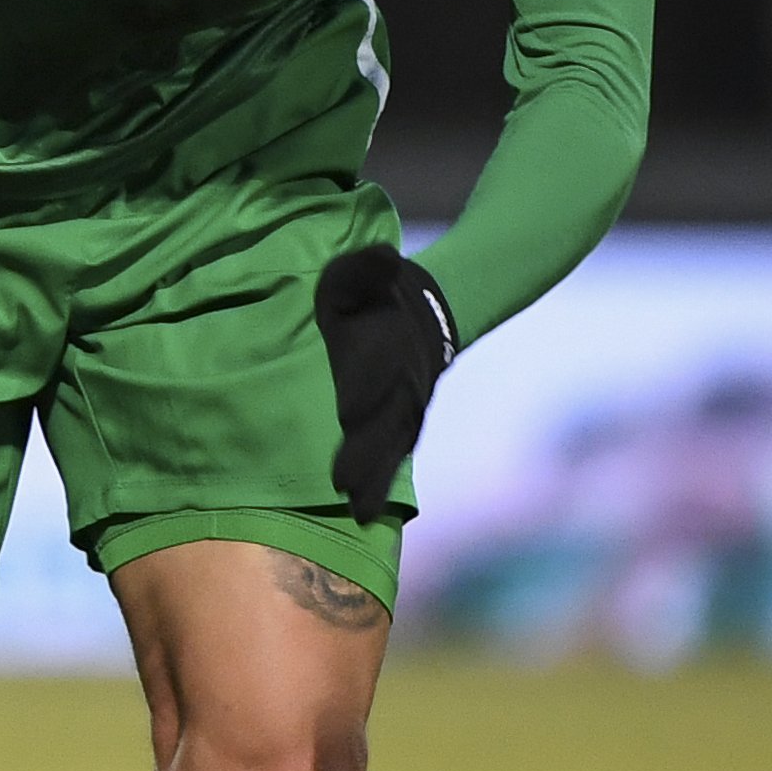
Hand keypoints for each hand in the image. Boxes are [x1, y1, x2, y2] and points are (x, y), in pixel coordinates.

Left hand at [314, 243, 455, 520]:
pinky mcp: (404, 423)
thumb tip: (383, 258)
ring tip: (360, 512)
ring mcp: (406, 410)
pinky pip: (397, 453)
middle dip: (368, 460)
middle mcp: (401, 389)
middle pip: (385, 429)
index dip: (364, 400)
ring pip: (393, 448)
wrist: (424, 307)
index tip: (349, 418)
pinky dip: (385, 478)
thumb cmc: (374, 292)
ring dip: (378, 479)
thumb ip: (367, 269)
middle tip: (347, 494)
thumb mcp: (362, 272)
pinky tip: (368, 507)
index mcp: (386, 353)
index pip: (374, 381)